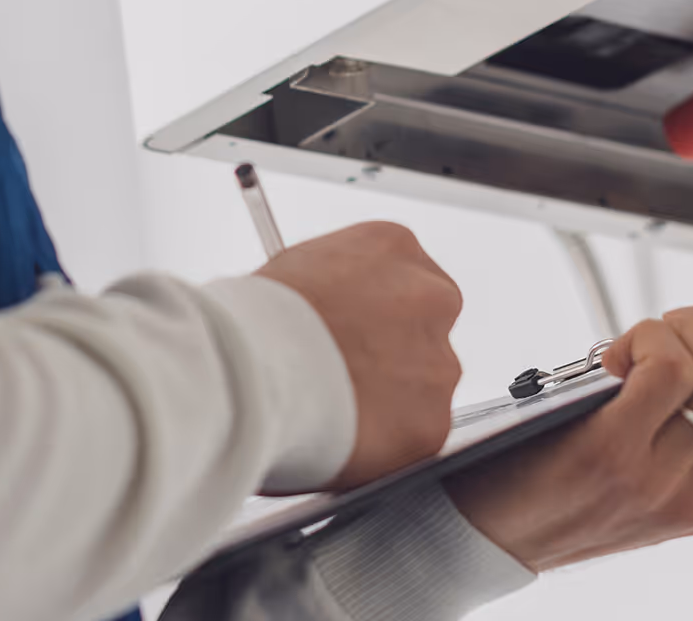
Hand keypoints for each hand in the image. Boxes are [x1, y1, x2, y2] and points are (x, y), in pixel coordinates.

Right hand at [257, 221, 463, 489]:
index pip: (406, 277)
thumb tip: (332, 312)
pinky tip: (343, 438)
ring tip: (334, 410)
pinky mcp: (431, 423)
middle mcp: (431, 297)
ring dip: (390, 402)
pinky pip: (413, 438)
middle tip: (348, 376)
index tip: (357, 332)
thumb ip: (335, 285)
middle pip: (425, 330)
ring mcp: (438, 361)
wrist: (254, 366)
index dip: (377, 312)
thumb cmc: (257, 317)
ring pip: (423, 388)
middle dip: (394, 354)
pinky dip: (384, 446)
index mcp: (395, 246)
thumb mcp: (298, 268)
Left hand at [446, 276, 692, 570]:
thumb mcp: (648, 460)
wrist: (489, 532)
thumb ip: (690, 416)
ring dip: (685, 326)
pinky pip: (667, 371)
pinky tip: (616, 355)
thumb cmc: (559, 476)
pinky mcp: (614, 454)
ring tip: (638, 340)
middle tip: (676, 320)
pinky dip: (648, 337)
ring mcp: (664, 480)